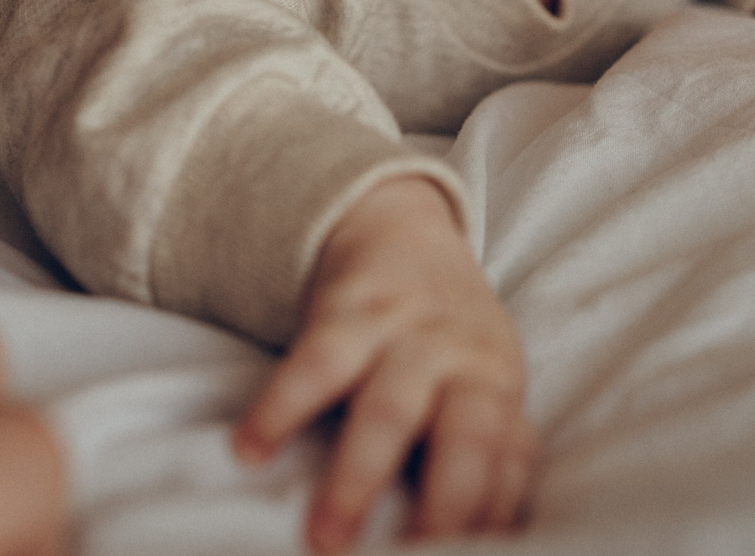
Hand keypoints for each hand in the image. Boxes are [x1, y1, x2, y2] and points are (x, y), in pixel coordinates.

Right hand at [233, 175, 537, 552]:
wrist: (400, 230)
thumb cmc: (446, 338)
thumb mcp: (484, 385)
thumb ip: (495, 454)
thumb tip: (492, 535)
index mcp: (499, 387)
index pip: (504, 460)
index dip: (486, 514)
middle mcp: (461, 359)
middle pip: (463, 439)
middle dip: (440, 507)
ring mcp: (406, 332)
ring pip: (388, 409)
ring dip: (356, 478)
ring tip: (322, 538)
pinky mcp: (347, 312)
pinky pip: (314, 363)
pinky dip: (281, 410)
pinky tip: (249, 451)